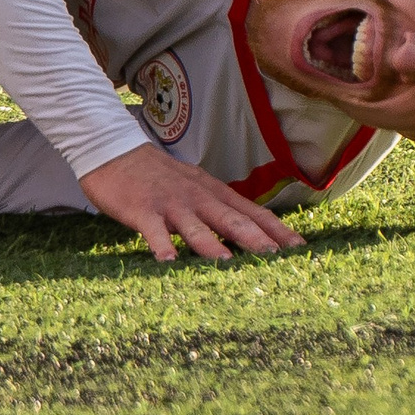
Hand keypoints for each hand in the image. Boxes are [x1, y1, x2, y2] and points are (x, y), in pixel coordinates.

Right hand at [78, 144, 305, 261]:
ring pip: (195, 226)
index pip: (251, 211)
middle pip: (230, 219)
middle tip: (278, 259)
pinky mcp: (142, 210)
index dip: (276, 229)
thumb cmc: (157, 176)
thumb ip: (218, 209)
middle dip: (255, 239)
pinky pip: (153, 230)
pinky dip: (161, 245)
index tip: (301, 248)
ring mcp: (169, 204)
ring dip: (211, 245)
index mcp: (212, 192)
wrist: (114, 151)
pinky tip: (167, 261)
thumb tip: (249, 235)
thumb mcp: (194, 187)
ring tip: (227, 264)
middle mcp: (196, 197)